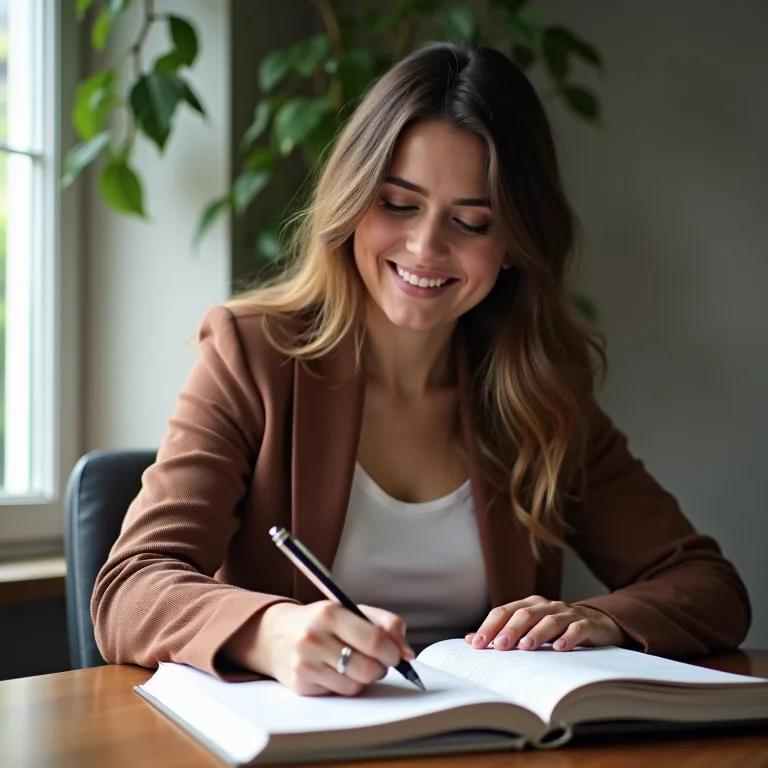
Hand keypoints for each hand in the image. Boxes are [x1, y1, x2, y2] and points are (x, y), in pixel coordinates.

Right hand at [238, 601, 413, 695]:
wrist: (277, 634)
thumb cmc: (323, 622)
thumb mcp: (353, 611)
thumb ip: (386, 625)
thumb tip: (407, 653)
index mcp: (330, 613)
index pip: (374, 641)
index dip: (393, 652)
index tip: (396, 654)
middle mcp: (314, 638)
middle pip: (368, 669)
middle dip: (381, 668)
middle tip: (378, 661)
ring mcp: (305, 663)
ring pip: (355, 686)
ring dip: (363, 678)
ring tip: (354, 663)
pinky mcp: (300, 685)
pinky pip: (339, 694)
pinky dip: (344, 685)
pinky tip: (336, 671)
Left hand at [466, 595, 627, 651]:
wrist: (598, 624)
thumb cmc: (557, 629)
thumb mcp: (530, 628)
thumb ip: (503, 632)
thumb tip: (471, 640)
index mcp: (529, 604)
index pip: (505, 611)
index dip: (490, 626)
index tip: (477, 644)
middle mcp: (547, 605)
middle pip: (525, 614)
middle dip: (510, 630)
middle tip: (499, 646)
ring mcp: (568, 613)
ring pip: (550, 620)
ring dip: (536, 633)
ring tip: (525, 648)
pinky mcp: (587, 624)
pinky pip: (577, 629)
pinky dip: (568, 638)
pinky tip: (559, 649)